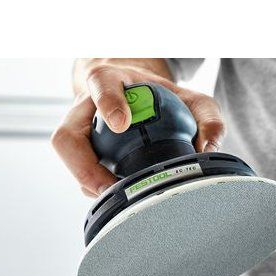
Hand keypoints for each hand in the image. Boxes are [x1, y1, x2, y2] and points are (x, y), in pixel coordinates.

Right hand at [52, 58, 225, 196]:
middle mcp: (86, 105)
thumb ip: (207, 117)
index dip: (108, 103)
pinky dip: (96, 186)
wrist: (135, 93)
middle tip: (112, 187)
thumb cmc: (159, 96)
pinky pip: (79, 172)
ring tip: (118, 196)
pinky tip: (120, 194)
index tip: (121, 123)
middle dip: (84, 166)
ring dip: (89, 181)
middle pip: (67, 135)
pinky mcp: (80, 151)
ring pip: (68, 158)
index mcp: (110, 79)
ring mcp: (79, 130)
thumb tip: (208, 150)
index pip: (101, 85)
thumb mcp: (190, 98)